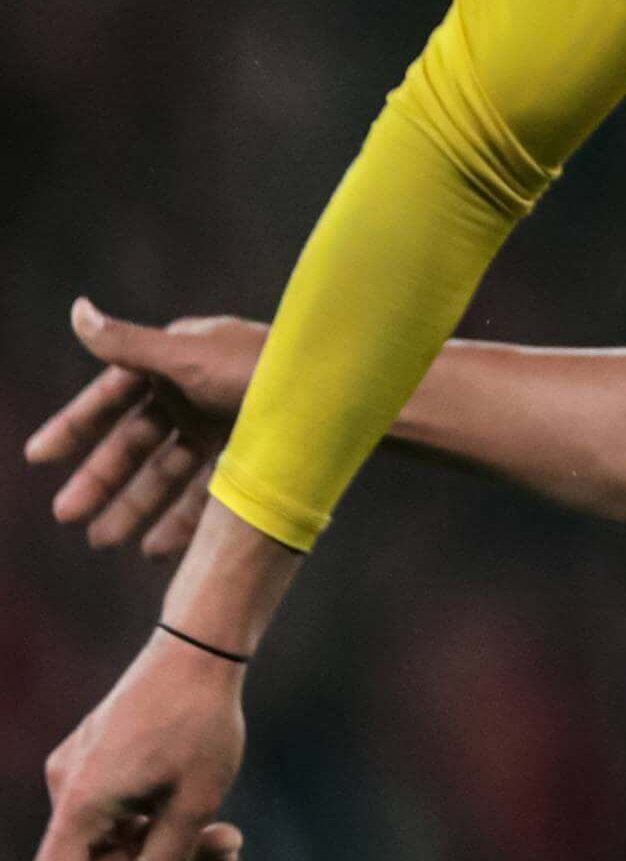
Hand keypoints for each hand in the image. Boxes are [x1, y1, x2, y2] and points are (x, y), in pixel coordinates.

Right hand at [26, 301, 260, 560]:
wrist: (353, 397)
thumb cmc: (269, 368)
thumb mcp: (191, 357)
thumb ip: (129, 345)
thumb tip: (77, 311)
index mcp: (181, 359)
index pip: (113, 394)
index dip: (76, 425)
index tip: (38, 459)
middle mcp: (202, 389)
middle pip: (139, 439)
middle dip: (102, 478)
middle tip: (66, 517)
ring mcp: (230, 423)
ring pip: (171, 471)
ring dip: (136, 505)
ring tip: (104, 542)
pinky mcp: (257, 453)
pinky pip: (210, 492)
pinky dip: (183, 519)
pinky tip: (157, 549)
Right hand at [34, 633, 248, 860]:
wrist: (197, 650)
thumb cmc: (198, 723)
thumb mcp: (194, 800)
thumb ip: (170, 856)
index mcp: (79, 798)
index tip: (156, 860)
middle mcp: (66, 782)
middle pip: (97, 850)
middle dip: (159, 858)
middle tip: (226, 848)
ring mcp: (80, 763)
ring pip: (114, 825)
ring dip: (167, 834)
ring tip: (228, 833)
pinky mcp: (99, 749)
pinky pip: (117, 798)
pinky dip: (157, 808)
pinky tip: (206, 799)